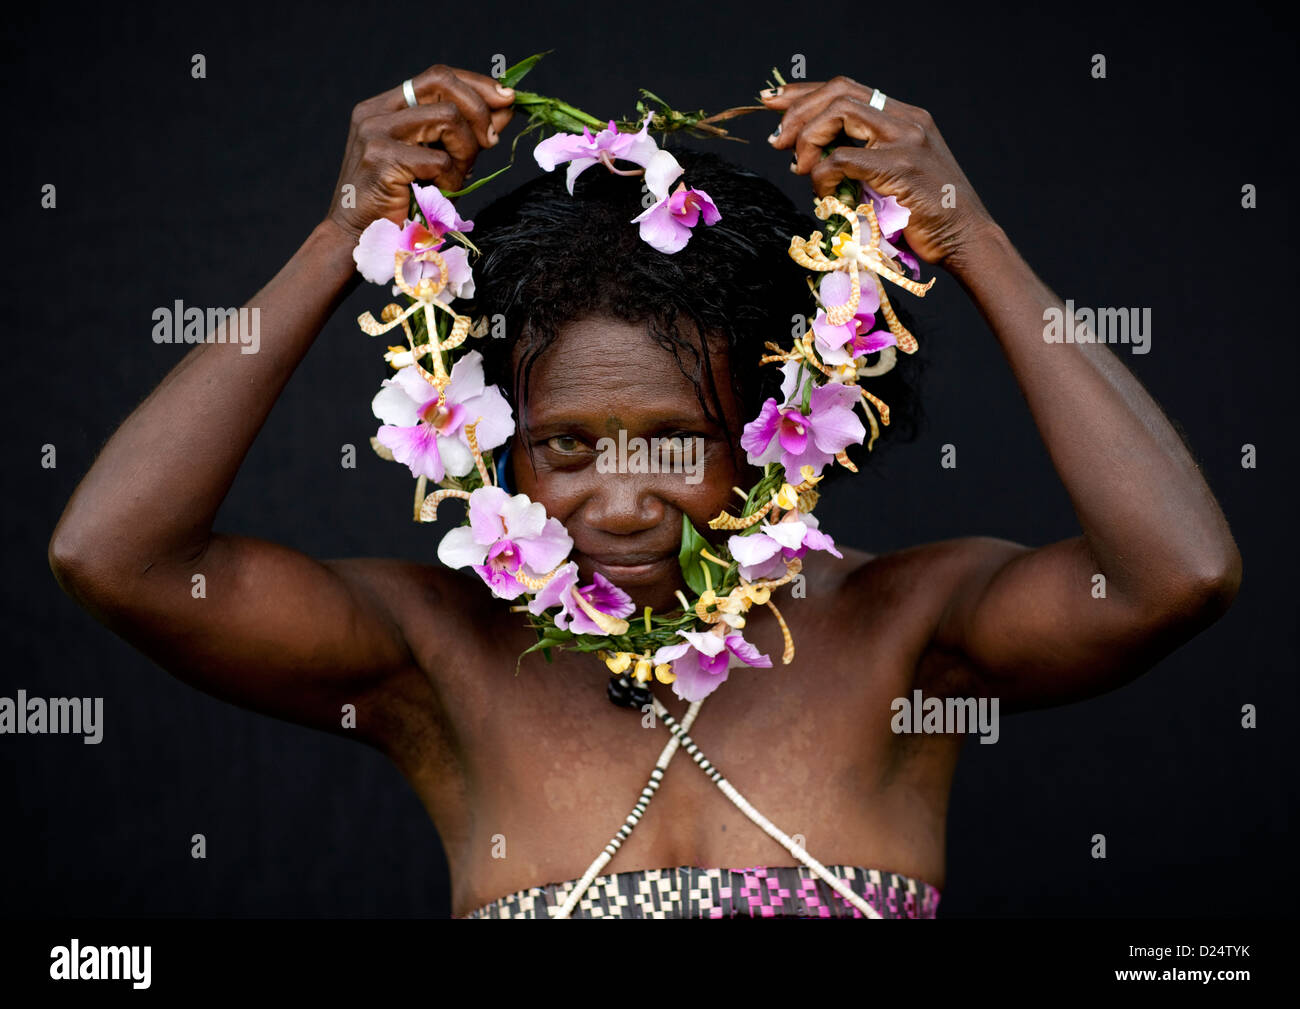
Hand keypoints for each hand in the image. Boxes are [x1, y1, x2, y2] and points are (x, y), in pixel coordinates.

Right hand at [325, 64, 515, 240]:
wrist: (358, 239)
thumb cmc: (401, 205)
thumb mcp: (439, 161)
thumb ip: (467, 134)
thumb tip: (504, 107)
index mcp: (385, 106)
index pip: (439, 76)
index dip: (477, 85)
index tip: (506, 98)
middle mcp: (376, 112)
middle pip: (444, 84)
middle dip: (479, 112)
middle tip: (490, 143)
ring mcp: (375, 132)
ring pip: (448, 117)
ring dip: (466, 151)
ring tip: (456, 177)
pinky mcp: (381, 158)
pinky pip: (440, 160)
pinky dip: (451, 180)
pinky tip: (440, 195)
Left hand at [762, 76, 994, 268]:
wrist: (966, 240)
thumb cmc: (925, 219)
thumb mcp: (890, 178)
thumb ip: (860, 160)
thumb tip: (811, 159)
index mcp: (906, 117)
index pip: (848, 89)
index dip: (806, 93)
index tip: (776, 103)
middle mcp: (907, 119)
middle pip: (839, 91)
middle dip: (798, 110)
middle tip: (777, 139)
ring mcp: (905, 139)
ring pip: (839, 112)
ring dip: (807, 137)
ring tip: (797, 165)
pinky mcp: (900, 166)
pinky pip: (842, 159)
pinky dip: (822, 174)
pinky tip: (822, 191)